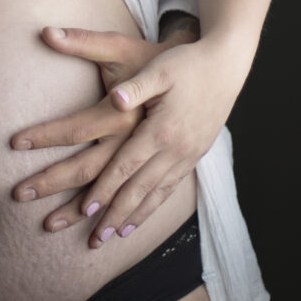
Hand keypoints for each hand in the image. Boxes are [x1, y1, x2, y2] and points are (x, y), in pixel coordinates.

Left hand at [12, 26, 228, 245]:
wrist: (224, 67)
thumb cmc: (185, 62)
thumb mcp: (157, 65)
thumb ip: (135, 84)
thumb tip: (114, 94)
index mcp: (159, 127)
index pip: (122, 162)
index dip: (99, 183)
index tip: (78, 201)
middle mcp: (172, 149)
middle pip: (132, 187)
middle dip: (103, 210)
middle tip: (76, 233)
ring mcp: (183, 157)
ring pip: (150, 196)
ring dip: (125, 218)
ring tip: (102, 238)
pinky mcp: (190, 158)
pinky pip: (166, 192)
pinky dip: (148, 210)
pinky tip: (132, 224)